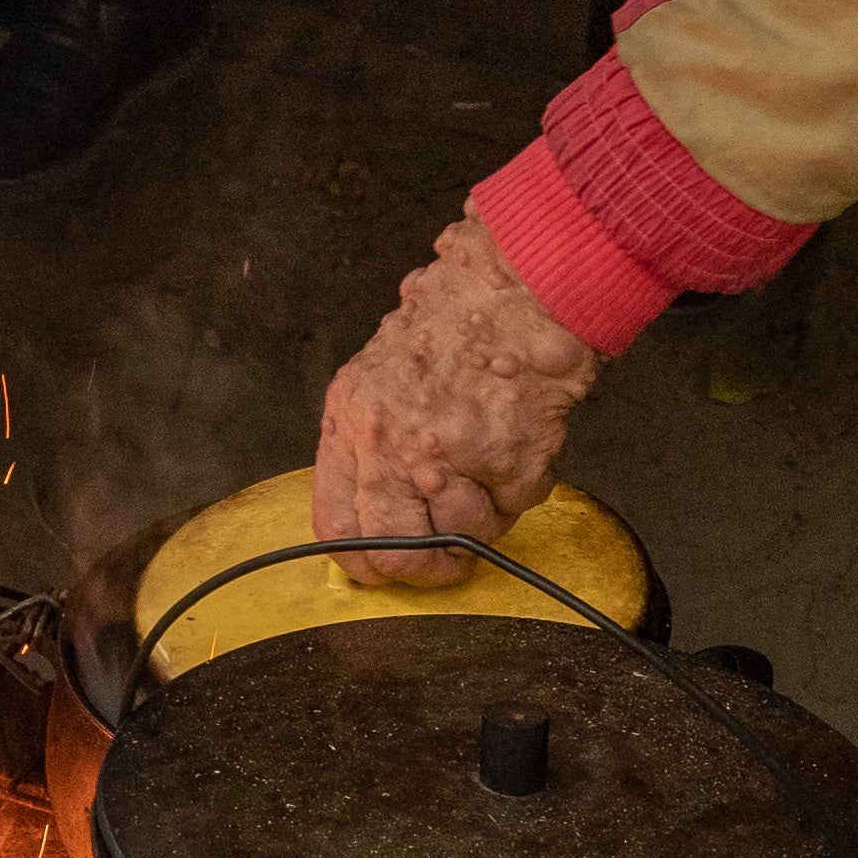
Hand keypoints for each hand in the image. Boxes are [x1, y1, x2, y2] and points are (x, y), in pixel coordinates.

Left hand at [309, 221, 601, 585]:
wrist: (519, 288)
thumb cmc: (459, 322)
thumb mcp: (380, 374)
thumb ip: (371, 443)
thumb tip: (378, 518)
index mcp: (352, 420)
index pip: (335, 526)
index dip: (364, 561)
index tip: (388, 568)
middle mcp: (390, 443)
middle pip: (394, 552)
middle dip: (427, 568)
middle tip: (451, 558)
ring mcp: (449, 457)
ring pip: (459, 538)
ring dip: (482, 518)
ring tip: (490, 466)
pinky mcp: (506, 463)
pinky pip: (513, 510)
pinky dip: (521, 488)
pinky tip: (518, 441)